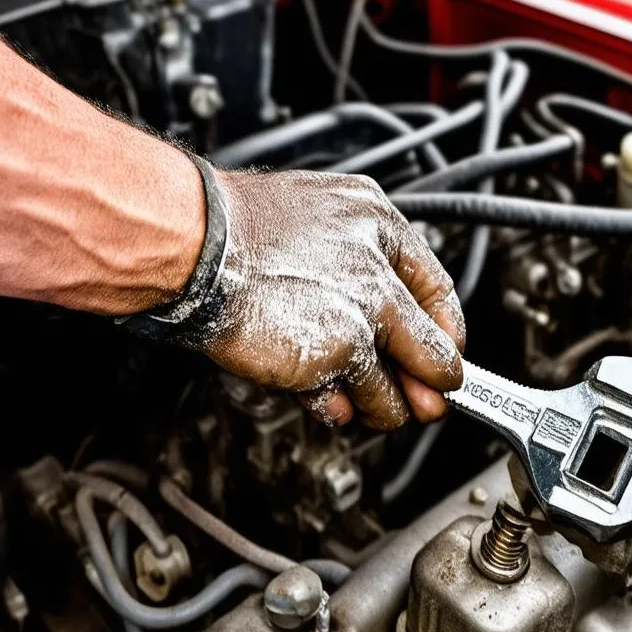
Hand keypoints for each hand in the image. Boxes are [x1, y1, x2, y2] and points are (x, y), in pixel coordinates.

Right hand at [199, 169, 464, 428]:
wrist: (190, 240)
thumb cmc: (229, 232)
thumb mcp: (309, 227)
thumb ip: (350, 272)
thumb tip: (380, 326)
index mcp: (376, 221)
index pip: (435, 288)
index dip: (440, 333)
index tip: (440, 357)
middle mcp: (378, 266)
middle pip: (431, 346)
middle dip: (431, 385)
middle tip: (429, 402)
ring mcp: (362, 309)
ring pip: (399, 385)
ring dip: (385, 406)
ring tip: (365, 407)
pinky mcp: (340, 349)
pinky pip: (356, 400)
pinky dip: (341, 410)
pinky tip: (328, 402)